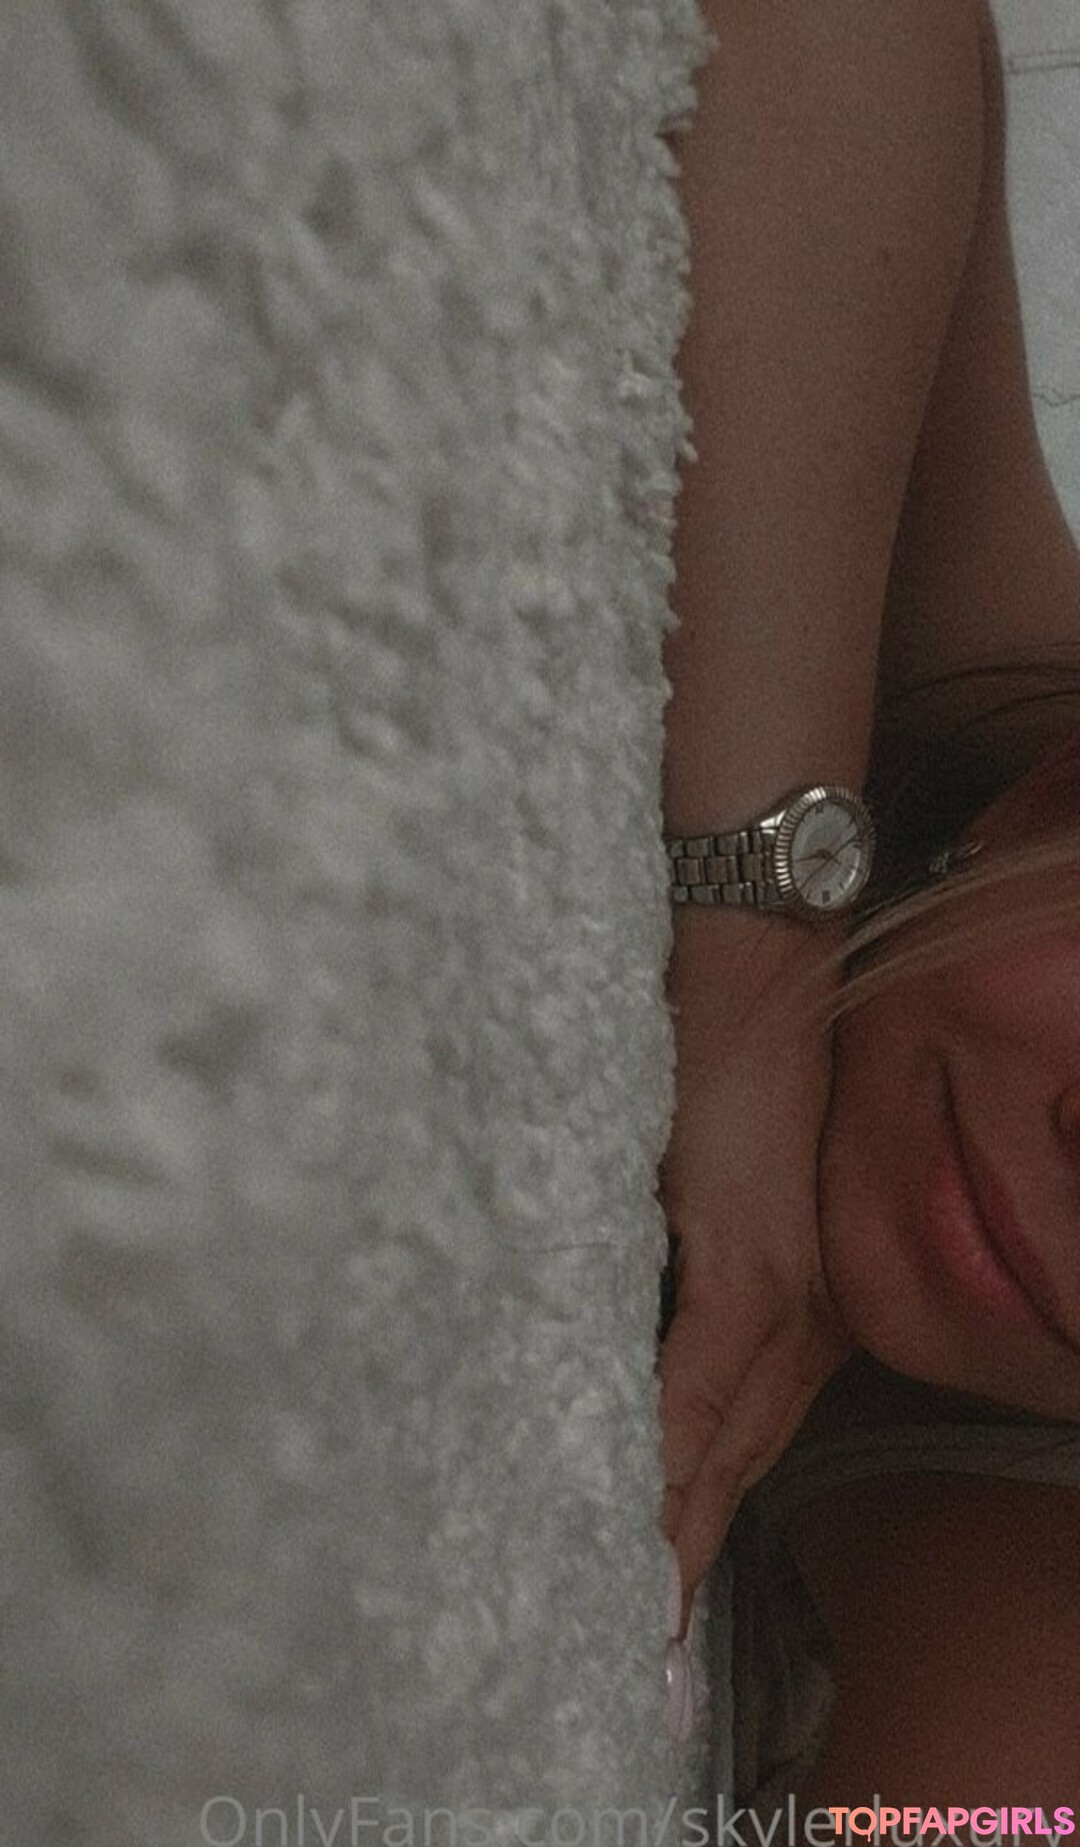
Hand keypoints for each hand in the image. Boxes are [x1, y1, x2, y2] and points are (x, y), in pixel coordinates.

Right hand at [656, 920, 852, 1634]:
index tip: (647, 1602)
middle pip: (735, 1458)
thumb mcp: (682, 1160)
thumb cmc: (710, 1036)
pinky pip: (701, 1384)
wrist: (743, 936)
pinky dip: (669, 1460)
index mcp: (780, 1283)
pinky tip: (637, 1519)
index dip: (691, 1519)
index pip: (734, 1431)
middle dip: (681, 1556)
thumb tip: (597, 1301)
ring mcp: (773, 1280)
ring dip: (673, 1530)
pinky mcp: (741, 1251)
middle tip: (635, 1647)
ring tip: (628, 1615)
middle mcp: (792, 1300)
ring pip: (725, 1441)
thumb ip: (656, 1242)